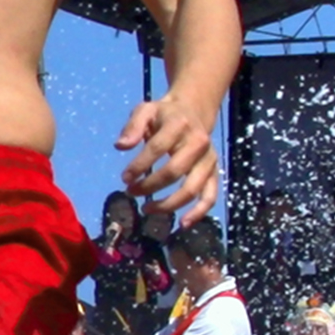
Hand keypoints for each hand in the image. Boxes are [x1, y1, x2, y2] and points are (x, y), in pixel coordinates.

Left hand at [115, 95, 217, 223]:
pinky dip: (199, 212)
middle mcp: (198, 143)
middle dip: (150, 186)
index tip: (124, 178)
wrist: (193, 112)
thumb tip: (121, 146)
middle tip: (131, 191)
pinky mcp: (214, 172)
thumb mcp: (145, 110)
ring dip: (168, 203)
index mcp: (179, 125)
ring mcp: (209, 160)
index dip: (139, 166)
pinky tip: (183, 224)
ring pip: (192, 188)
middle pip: (174, 171)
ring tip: (147, 209)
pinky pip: (210, 196)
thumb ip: (133, 126)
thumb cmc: (164, 115)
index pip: (158, 148)